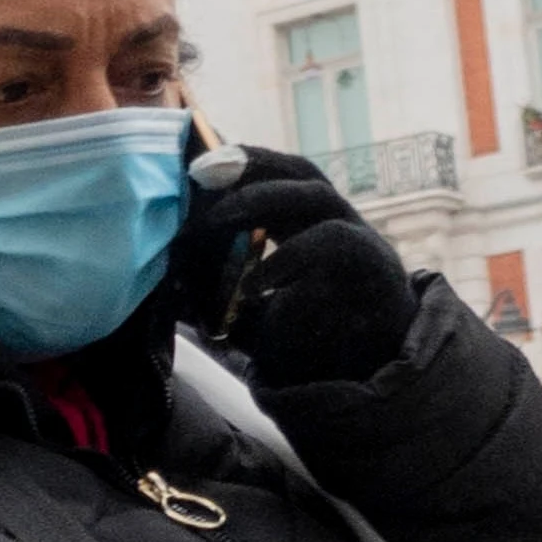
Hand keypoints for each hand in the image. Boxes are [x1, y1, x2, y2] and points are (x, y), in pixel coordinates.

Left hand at [181, 149, 409, 387]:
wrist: (358, 379)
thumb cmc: (305, 341)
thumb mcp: (249, 315)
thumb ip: (215, 297)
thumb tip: (169, 285)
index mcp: (308, 225)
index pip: (279, 176)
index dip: (242, 162)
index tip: (196, 163)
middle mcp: (335, 222)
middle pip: (300, 173)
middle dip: (250, 164)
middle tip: (201, 173)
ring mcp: (358, 238)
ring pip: (317, 196)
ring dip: (262, 199)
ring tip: (216, 219)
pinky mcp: (372, 264)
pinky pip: (331, 241)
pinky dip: (288, 256)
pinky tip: (255, 281)